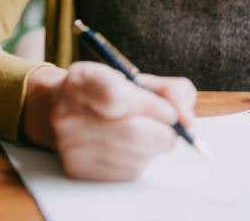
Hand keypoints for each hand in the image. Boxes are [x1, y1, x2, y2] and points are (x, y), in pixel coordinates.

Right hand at [29, 62, 195, 180]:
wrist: (62, 109)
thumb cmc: (107, 92)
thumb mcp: (136, 78)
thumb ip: (170, 91)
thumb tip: (188, 120)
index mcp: (82, 82)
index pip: (117, 97)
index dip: (151, 107)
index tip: (170, 112)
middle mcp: (68, 113)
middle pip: (131, 133)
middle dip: (163, 133)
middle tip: (169, 129)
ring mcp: (70, 144)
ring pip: (135, 156)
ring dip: (153, 148)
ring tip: (145, 135)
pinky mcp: (78, 169)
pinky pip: (127, 171)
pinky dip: (140, 161)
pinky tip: (130, 149)